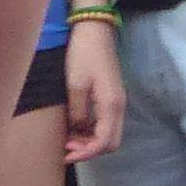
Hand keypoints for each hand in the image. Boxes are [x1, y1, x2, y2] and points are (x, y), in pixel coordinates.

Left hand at [60, 20, 124, 162]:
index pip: (104, 142)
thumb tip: (77, 130)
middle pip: (111, 143)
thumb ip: (77, 112)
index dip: (86, 153)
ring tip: (67, 139)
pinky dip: (91, 131)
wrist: (95, 31)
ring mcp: (116, 103)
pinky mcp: (111, 99)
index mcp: (111, 105)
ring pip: (108, 134)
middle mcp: (118, 107)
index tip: (66, 154)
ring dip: (89, 142)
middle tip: (66, 148)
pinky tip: (74, 128)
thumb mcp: (75, 85)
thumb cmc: (83, 55)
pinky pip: (104, 124)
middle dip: (89, 150)